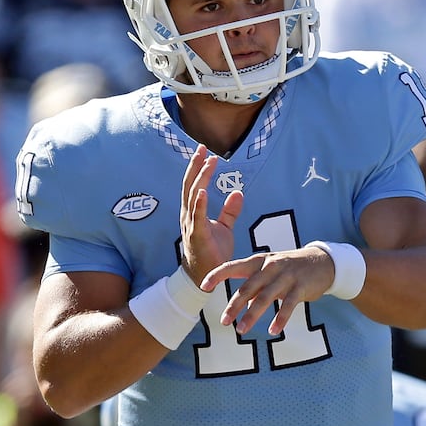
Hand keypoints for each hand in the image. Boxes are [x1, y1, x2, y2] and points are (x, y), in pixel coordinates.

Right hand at [181, 145, 242, 286]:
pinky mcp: (197, 236)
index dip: (198, 168)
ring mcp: (190, 225)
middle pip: (190, 185)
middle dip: (195, 166)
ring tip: (208, 163)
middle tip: (202, 148)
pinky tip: (202, 191)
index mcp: (193, 212)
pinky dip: (199, 204)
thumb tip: (237, 192)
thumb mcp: (224, 228)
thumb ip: (230, 211)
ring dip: (201, 179)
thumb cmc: (212, 251)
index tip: (205, 151)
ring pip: (193, 196)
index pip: (194, 185)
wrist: (205, 276)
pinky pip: (197, 217)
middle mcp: (188, 215)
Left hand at [200, 244, 336, 335]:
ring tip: (242, 330)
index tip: (203, 286)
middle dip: (234, 306)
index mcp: (260, 261)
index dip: (217, 275)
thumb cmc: (292, 268)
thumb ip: (255, 286)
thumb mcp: (271, 271)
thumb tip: (242, 305)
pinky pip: (288, 305)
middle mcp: (271, 266)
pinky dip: (280, 318)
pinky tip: (273, 330)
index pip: (233, 266)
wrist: (324, 261)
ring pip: (265, 297)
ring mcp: (287, 275)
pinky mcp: (301, 286)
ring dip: (252, 315)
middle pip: (248, 287)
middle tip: (224, 322)